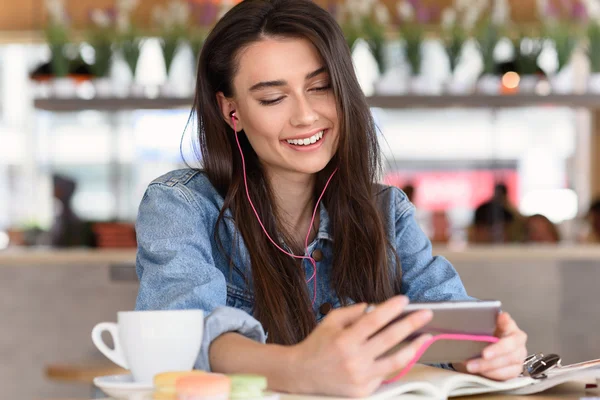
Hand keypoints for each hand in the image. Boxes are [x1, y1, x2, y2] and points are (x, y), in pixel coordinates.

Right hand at [288, 296, 432, 396]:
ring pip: (395, 361)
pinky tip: (407, 353)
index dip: (391, 309)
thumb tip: (375, 308)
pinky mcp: (363, 391)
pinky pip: (384, 374)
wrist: (301, 374)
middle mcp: (353, 359)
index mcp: (344, 339)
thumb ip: (352, 312)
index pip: (373, 320)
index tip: (405, 300)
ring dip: (414, 348)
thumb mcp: (329, 321)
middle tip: (426, 314)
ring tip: (427, 337)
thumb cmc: (317, 344)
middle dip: (411, 324)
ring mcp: (360, 377)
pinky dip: (395, 362)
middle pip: (389, 339)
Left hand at [455, 312, 526, 379]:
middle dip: (497, 351)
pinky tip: (480, 372)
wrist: (480, 353)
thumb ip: (476, 324)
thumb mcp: (477, 329)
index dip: (505, 321)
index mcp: (508, 326)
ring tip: (472, 366)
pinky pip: (506, 374)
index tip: (501, 317)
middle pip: (511, 346)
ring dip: (489, 366)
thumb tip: (464, 318)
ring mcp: (518, 356)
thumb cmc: (481, 338)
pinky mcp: (515, 370)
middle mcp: (516, 341)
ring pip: (509, 362)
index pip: (509, 322)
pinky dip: (492, 374)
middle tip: (484, 354)